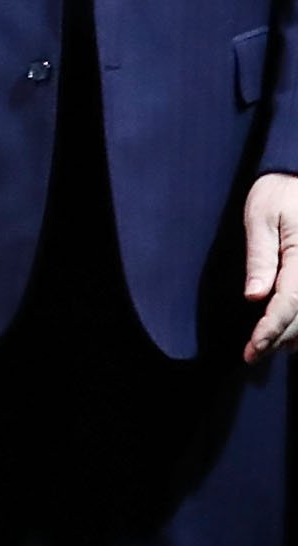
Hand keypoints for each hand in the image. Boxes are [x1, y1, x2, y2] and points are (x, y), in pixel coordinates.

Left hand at [241, 173, 297, 361]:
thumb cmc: (278, 191)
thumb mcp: (261, 216)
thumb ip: (260, 257)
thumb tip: (254, 296)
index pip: (289, 303)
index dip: (271, 329)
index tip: (253, 349)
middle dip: (280, 337)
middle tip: (252, 354)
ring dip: (296, 332)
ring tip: (269, 345)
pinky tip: (291, 331)